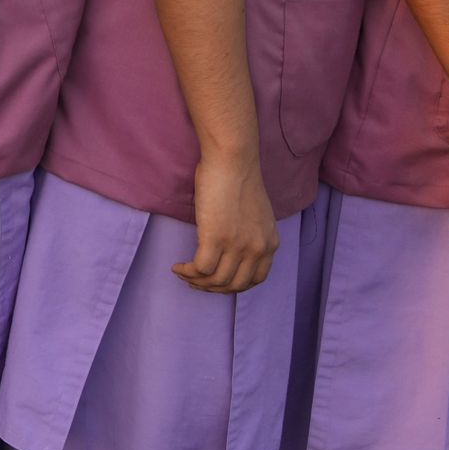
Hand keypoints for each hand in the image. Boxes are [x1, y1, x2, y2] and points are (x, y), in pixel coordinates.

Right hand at [175, 152, 280, 293]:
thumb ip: (251, 234)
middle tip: (196, 282)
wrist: (232, 161)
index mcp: (270, 243)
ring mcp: (238, 245)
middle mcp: (257, 248)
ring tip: (183, 273)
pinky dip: (187, 272)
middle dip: (212, 288)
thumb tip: (231, 247)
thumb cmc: (238, 178)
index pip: (255, 279)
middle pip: (234, 285)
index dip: (233, 285)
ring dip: (196, 282)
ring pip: (216, 280)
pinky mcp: (216, 238)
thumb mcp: (257, 215)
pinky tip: (178, 267)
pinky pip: (200, 268)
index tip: (217, 281)